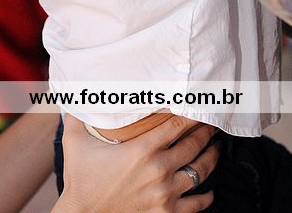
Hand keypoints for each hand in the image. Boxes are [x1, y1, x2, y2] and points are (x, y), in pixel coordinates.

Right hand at [59, 114, 218, 212]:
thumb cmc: (80, 179)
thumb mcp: (75, 142)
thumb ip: (78, 113)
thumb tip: (78, 89)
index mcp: (142, 149)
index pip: (177, 124)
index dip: (192, 112)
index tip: (200, 104)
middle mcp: (158, 170)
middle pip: (194, 144)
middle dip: (206, 131)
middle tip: (213, 123)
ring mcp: (164, 194)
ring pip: (200, 171)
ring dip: (211, 158)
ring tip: (216, 148)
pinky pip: (196, 204)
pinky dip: (207, 196)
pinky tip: (210, 189)